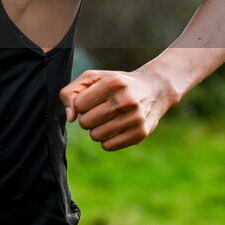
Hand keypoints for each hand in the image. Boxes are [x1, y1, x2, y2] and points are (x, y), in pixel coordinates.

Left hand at [60, 69, 175, 150]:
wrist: (154, 89)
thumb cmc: (115, 83)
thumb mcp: (92, 78)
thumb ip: (71, 92)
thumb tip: (70, 117)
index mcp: (113, 83)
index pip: (79, 104)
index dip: (81, 103)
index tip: (92, 98)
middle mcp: (126, 101)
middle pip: (86, 122)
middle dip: (87, 117)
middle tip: (100, 109)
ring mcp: (135, 118)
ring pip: (95, 136)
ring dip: (96, 129)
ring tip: (108, 118)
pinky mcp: (140, 134)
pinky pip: (108, 146)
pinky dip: (107, 139)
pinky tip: (116, 127)